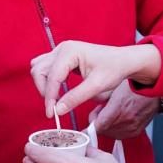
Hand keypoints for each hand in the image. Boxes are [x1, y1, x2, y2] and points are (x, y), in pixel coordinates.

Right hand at [31, 42, 161, 119]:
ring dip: (44, 85)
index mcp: (70, 51)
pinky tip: (59, 91)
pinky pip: (46, 68)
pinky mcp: (62, 56)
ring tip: (55, 99)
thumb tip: (57, 110)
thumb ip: (75, 98)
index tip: (51, 114)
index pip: (52, 77)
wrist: (123, 61)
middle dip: (44, 90)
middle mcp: (62, 48)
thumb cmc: (113, 69)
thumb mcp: (96, 86)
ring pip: (39, 68)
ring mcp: (61, 51)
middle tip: (53, 107)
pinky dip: (48, 81)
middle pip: (39, 70)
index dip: (49, 97)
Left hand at [92, 81, 157, 139]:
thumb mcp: (113, 89)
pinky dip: (116, 129)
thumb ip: (100, 100)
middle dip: (99, 123)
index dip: (91, 125)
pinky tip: (118, 119)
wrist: (153, 89)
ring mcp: (132, 127)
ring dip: (107, 127)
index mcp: (118, 109)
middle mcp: (126, 120)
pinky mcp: (137, 131)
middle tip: (102, 111)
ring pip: (111, 134)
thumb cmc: (134, 86)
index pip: (98, 126)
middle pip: (104, 131)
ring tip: (112, 114)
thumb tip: (91, 111)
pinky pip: (121, 135)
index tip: (88, 124)